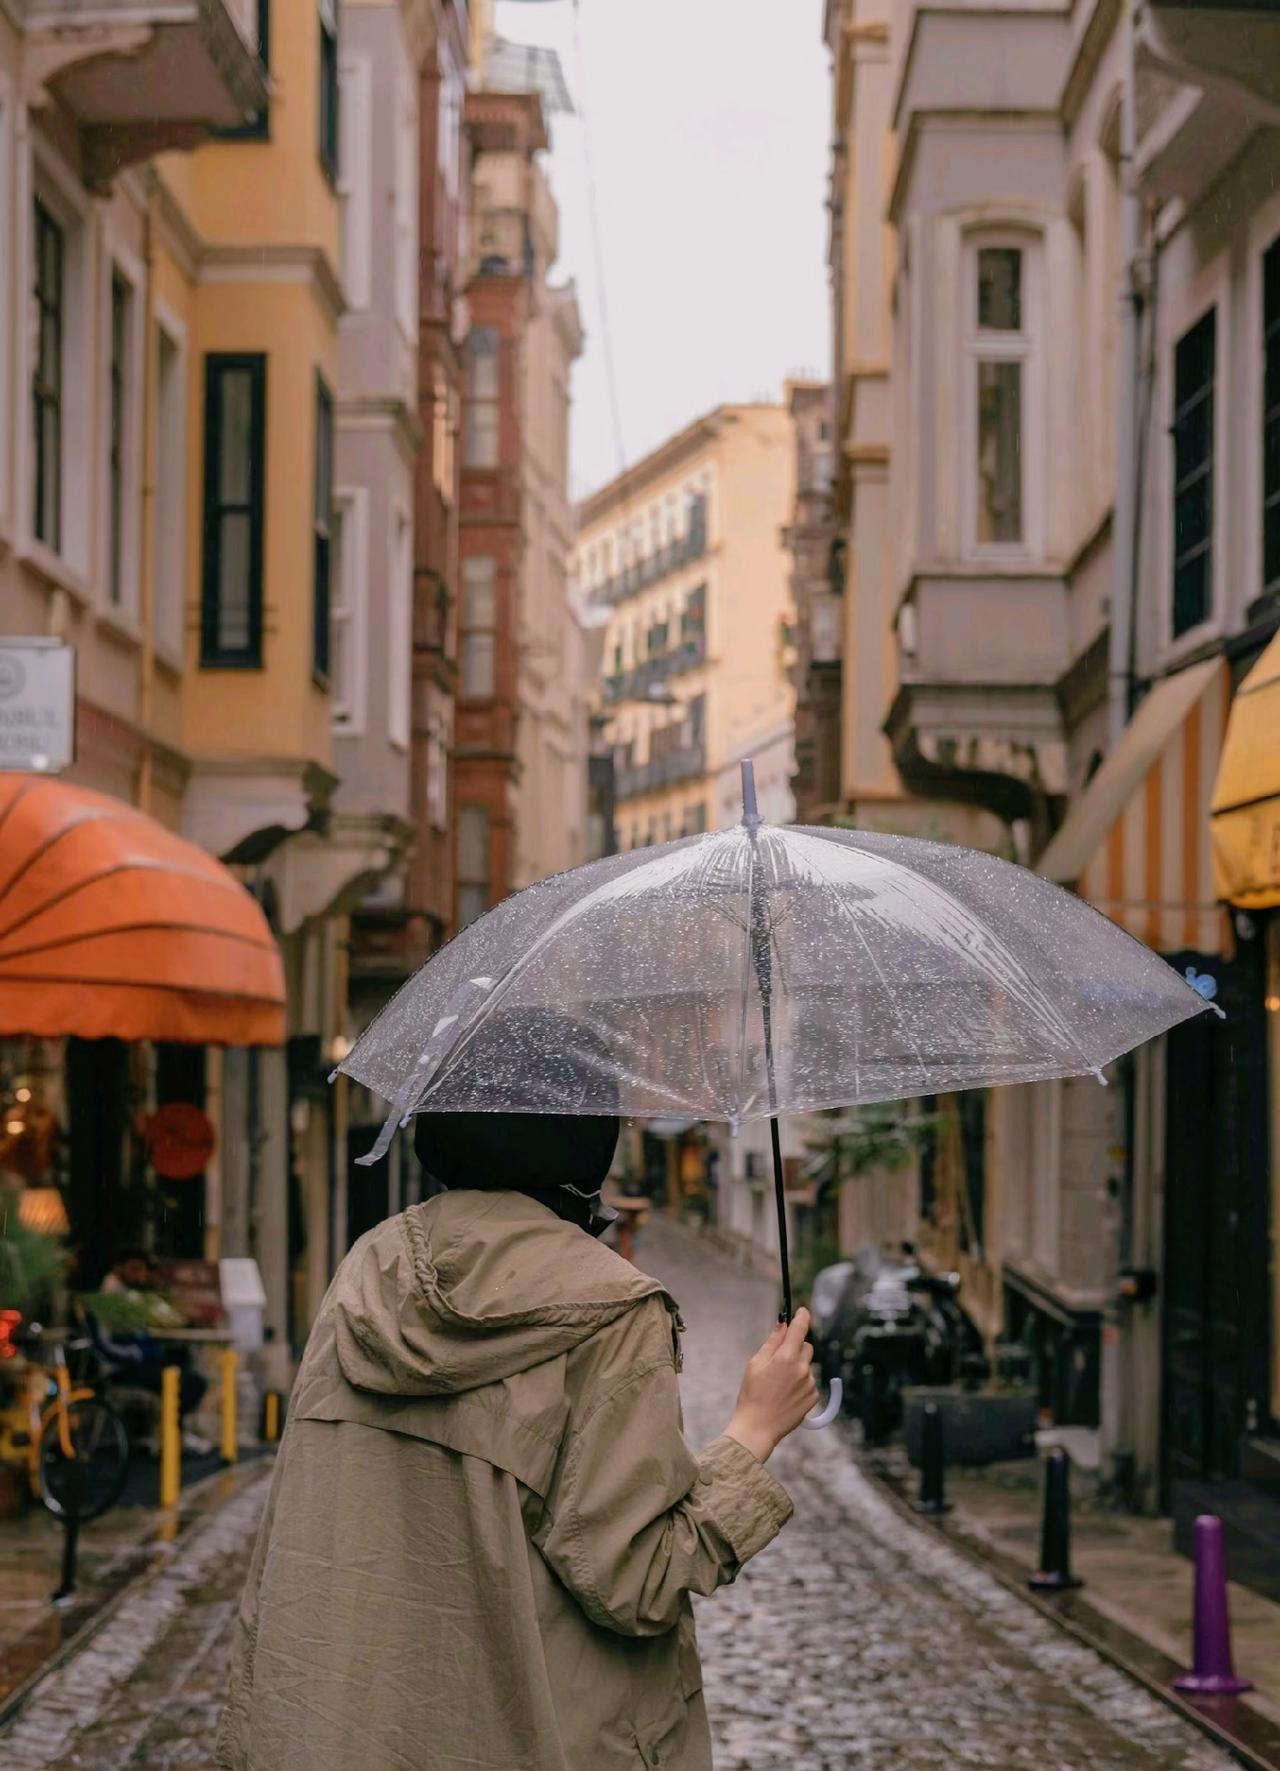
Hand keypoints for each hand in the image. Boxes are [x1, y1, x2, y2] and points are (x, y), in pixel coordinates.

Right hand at [724, 1308, 818, 1463]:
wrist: (758, 1427)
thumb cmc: (752, 1394)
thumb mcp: (756, 1363)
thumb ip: (772, 1342)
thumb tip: (782, 1325)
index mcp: (786, 1357)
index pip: (800, 1328)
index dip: (802, 1316)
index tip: (802, 1311)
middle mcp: (801, 1368)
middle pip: (806, 1346)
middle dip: (795, 1347)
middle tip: (779, 1360)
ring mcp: (809, 1383)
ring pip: (807, 1365)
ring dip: (797, 1367)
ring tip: (779, 1384)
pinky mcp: (813, 1397)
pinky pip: (809, 1381)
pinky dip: (801, 1383)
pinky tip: (786, 1394)